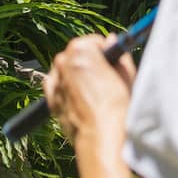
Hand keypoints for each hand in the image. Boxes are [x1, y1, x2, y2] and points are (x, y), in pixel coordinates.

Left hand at [43, 33, 136, 147]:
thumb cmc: (116, 108)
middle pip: (78, 54)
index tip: (112, 62)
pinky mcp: (51, 99)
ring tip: (96, 93)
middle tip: (106, 79)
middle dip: (91, 63)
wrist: (101, 137)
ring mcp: (54, 81)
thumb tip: (113, 40)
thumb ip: (118, 54)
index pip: (95, 42)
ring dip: (78, 76)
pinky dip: (66, 89)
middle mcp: (63, 62)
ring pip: (67, 71)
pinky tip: (81, 99)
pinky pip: (57, 86)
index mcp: (81, 50)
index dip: (106, 52)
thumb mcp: (126, 75)